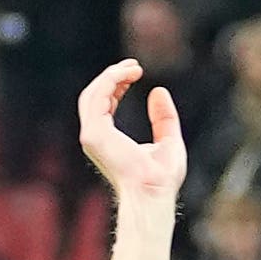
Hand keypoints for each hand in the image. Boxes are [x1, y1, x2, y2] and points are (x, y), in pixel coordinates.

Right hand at [75, 56, 185, 207]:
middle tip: (134, 67)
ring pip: (93, 93)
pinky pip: (98, 96)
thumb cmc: (161, 178)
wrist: (154, 192)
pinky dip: (111, 80)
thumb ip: (163, 118)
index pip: (103, 104)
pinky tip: (129, 74)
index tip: (136, 74)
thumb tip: (158, 90)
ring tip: (134, 68)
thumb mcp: (168, 140)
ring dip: (112, 75)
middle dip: (111, 77)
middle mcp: (94, 137)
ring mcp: (91, 136)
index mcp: (106, 140)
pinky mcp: (95, 133)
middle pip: (93, 96)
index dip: (116, 85)